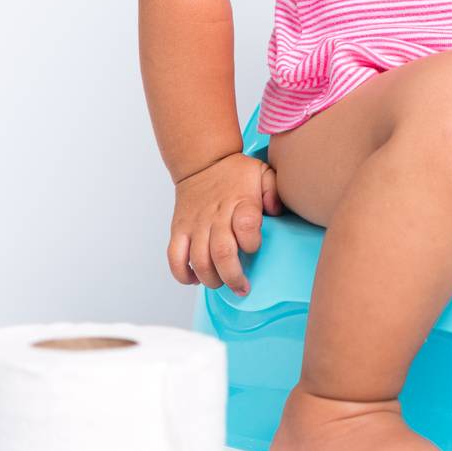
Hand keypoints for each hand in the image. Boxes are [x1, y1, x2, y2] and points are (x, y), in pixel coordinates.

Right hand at [168, 152, 283, 295]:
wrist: (202, 162)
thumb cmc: (236, 173)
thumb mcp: (263, 172)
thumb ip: (274, 190)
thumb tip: (276, 211)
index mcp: (240, 202)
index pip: (246, 226)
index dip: (251, 242)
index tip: (254, 248)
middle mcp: (216, 215)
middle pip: (222, 253)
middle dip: (233, 277)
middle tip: (242, 288)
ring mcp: (195, 224)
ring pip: (199, 261)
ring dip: (211, 279)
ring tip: (222, 284)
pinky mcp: (179, 230)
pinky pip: (175, 258)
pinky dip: (183, 274)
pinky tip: (195, 279)